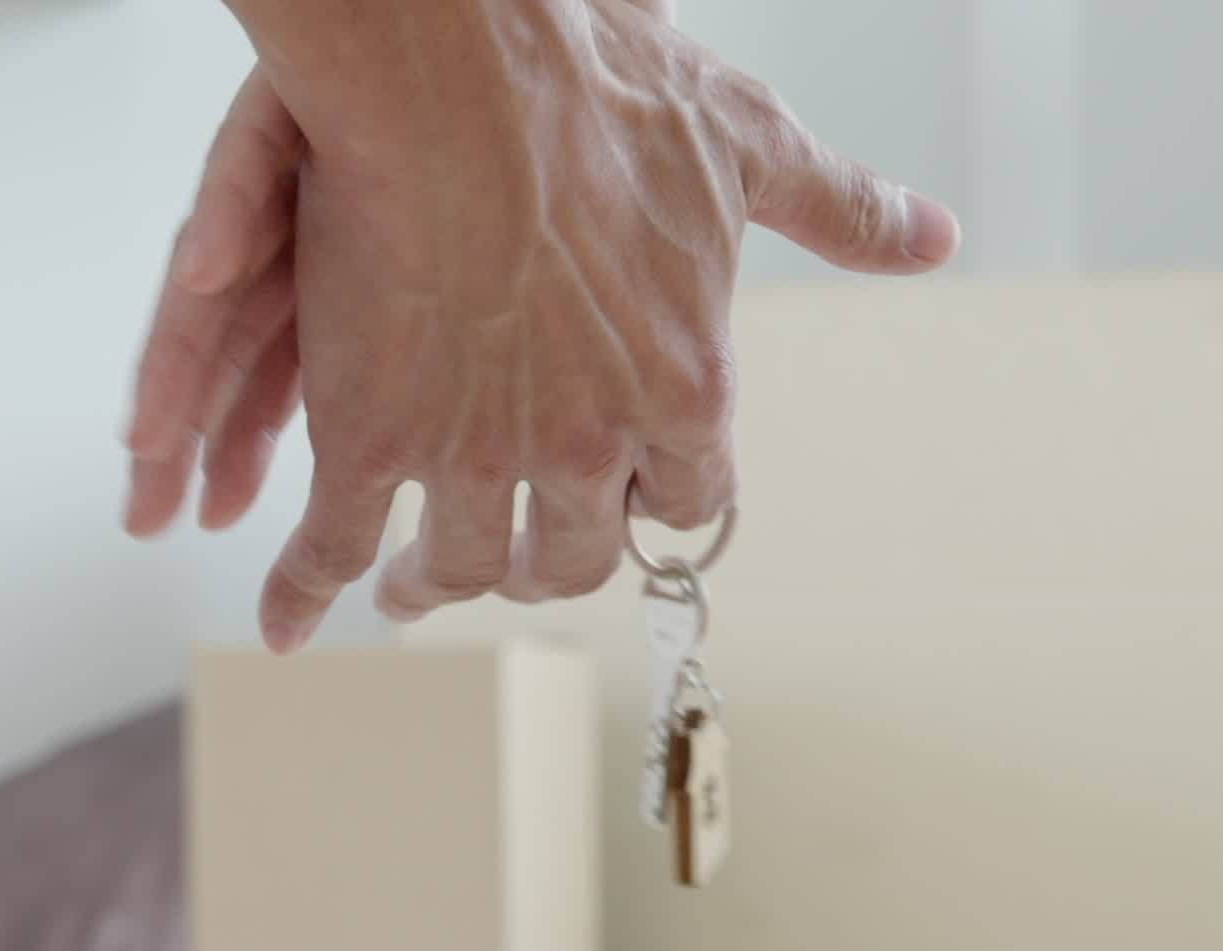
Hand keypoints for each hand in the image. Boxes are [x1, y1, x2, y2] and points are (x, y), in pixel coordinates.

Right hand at [133, 0, 958, 651]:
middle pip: (571, 554)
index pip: (688, 497)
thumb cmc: (602, 81)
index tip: (627, 512)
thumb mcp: (749, 140)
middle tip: (507, 566)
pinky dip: (304, 592)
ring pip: (459, 561)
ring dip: (431, 583)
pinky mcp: (372, 436)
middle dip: (540, 565)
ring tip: (406, 585)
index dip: (653, 506)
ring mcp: (476, 449)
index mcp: (687, 385)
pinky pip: (334, 544)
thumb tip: (935, 237)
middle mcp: (592, 441)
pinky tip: (286, 620)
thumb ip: (839, 207)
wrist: (458, 58)